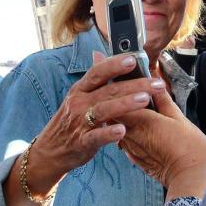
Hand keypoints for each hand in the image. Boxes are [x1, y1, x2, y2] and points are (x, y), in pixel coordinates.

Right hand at [25, 53, 167, 195]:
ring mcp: (80, 122)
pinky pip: (96, 137)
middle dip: (134, 85)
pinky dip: (108, 133)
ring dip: (125, 104)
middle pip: (108, 90)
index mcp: (80, 90)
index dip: (115, 64)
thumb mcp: (78, 97)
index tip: (133, 59)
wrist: (50, 150)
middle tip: (156, 83)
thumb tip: (99, 54)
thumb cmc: (70, 121)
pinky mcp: (82, 142)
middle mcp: (79, 103)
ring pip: (103, 110)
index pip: (98, 72)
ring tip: (145, 100)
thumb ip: (93, 79)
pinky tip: (122, 130)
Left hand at [98, 84, 205, 200]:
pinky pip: (123, 139)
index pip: (119, 98)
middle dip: (114, 99)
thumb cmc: (189, 147)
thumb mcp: (178, 117)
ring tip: (123, 104)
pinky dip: (124, 129)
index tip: (117, 76)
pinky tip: (131, 125)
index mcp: (140, 119)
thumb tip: (155, 82)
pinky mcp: (133, 157)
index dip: (117, 86)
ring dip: (118, 115)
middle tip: (116, 87)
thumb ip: (162, 99)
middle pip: (113, 112)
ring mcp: (129, 147)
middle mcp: (130, 133)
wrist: (191, 178)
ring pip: (116, 125)